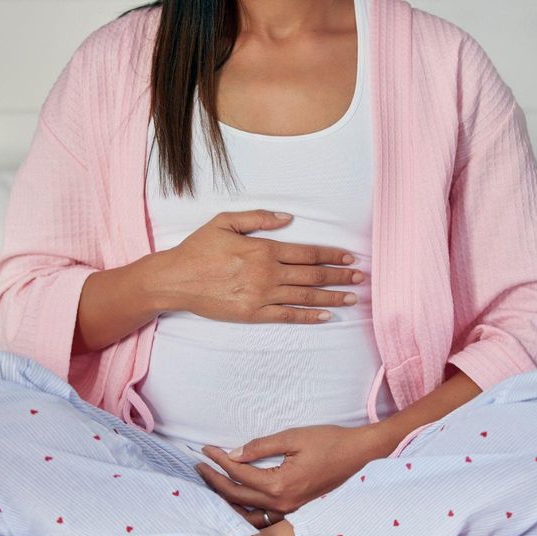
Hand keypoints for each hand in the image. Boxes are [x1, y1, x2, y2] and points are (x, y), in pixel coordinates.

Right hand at [150, 209, 365, 323]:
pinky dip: (309, 316)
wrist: (176, 279)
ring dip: (332, 297)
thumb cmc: (199, 248)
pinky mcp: (253, 314)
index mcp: (263, 249)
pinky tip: (326, 316)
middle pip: (313, 275)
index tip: (350, 256)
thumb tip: (288, 218)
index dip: (331, 255)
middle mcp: (267, 273)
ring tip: (352, 298)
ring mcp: (261, 296)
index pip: (307, 253)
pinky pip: (287, 316)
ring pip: (305, 297)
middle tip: (360, 278)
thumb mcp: (225, 222)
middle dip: (340, 276)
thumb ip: (258, 218)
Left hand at [195, 424, 386, 526]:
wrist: (360, 455)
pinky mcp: (294, 509)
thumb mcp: (294, 437)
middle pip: (237, 495)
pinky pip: (261, 515)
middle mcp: (283, 502)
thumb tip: (233, 454)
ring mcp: (289, 509)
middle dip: (214, 479)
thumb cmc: (330, 442)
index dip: (219, 459)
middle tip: (199, 465)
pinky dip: (244, 508)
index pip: (240, 473)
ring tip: (210, 482)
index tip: (206, 448)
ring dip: (225, 497)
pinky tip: (234, 498)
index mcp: (281, 484)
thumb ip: (261, 446)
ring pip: (247, 510)